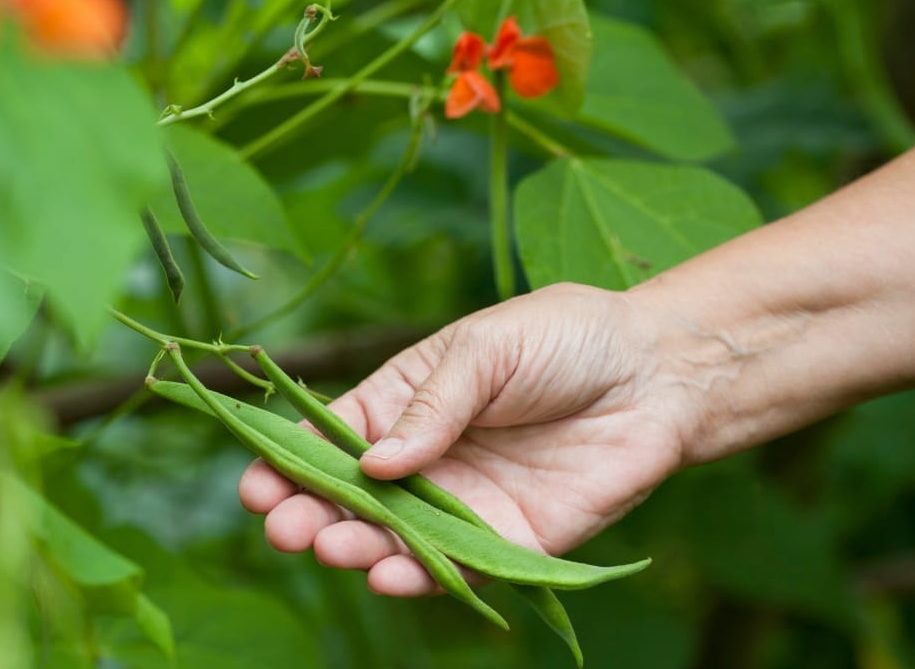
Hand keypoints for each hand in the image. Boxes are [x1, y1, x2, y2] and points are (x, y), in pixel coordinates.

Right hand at [238, 283, 691, 596]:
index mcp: (403, 404)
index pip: (329, 440)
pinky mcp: (514, 542)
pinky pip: (461, 568)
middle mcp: (424, 462)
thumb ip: (432, 406)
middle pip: (350, 499)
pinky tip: (391, 572)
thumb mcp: (485, 349)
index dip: (288, 463)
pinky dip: (423, 575)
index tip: (256, 483)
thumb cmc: (565, 338)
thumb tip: (375, 464)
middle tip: (282, 526)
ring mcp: (464, 505)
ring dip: (356, 548)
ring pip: (395, 539)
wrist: (658, 370)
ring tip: (330, 546)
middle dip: (309, 514)